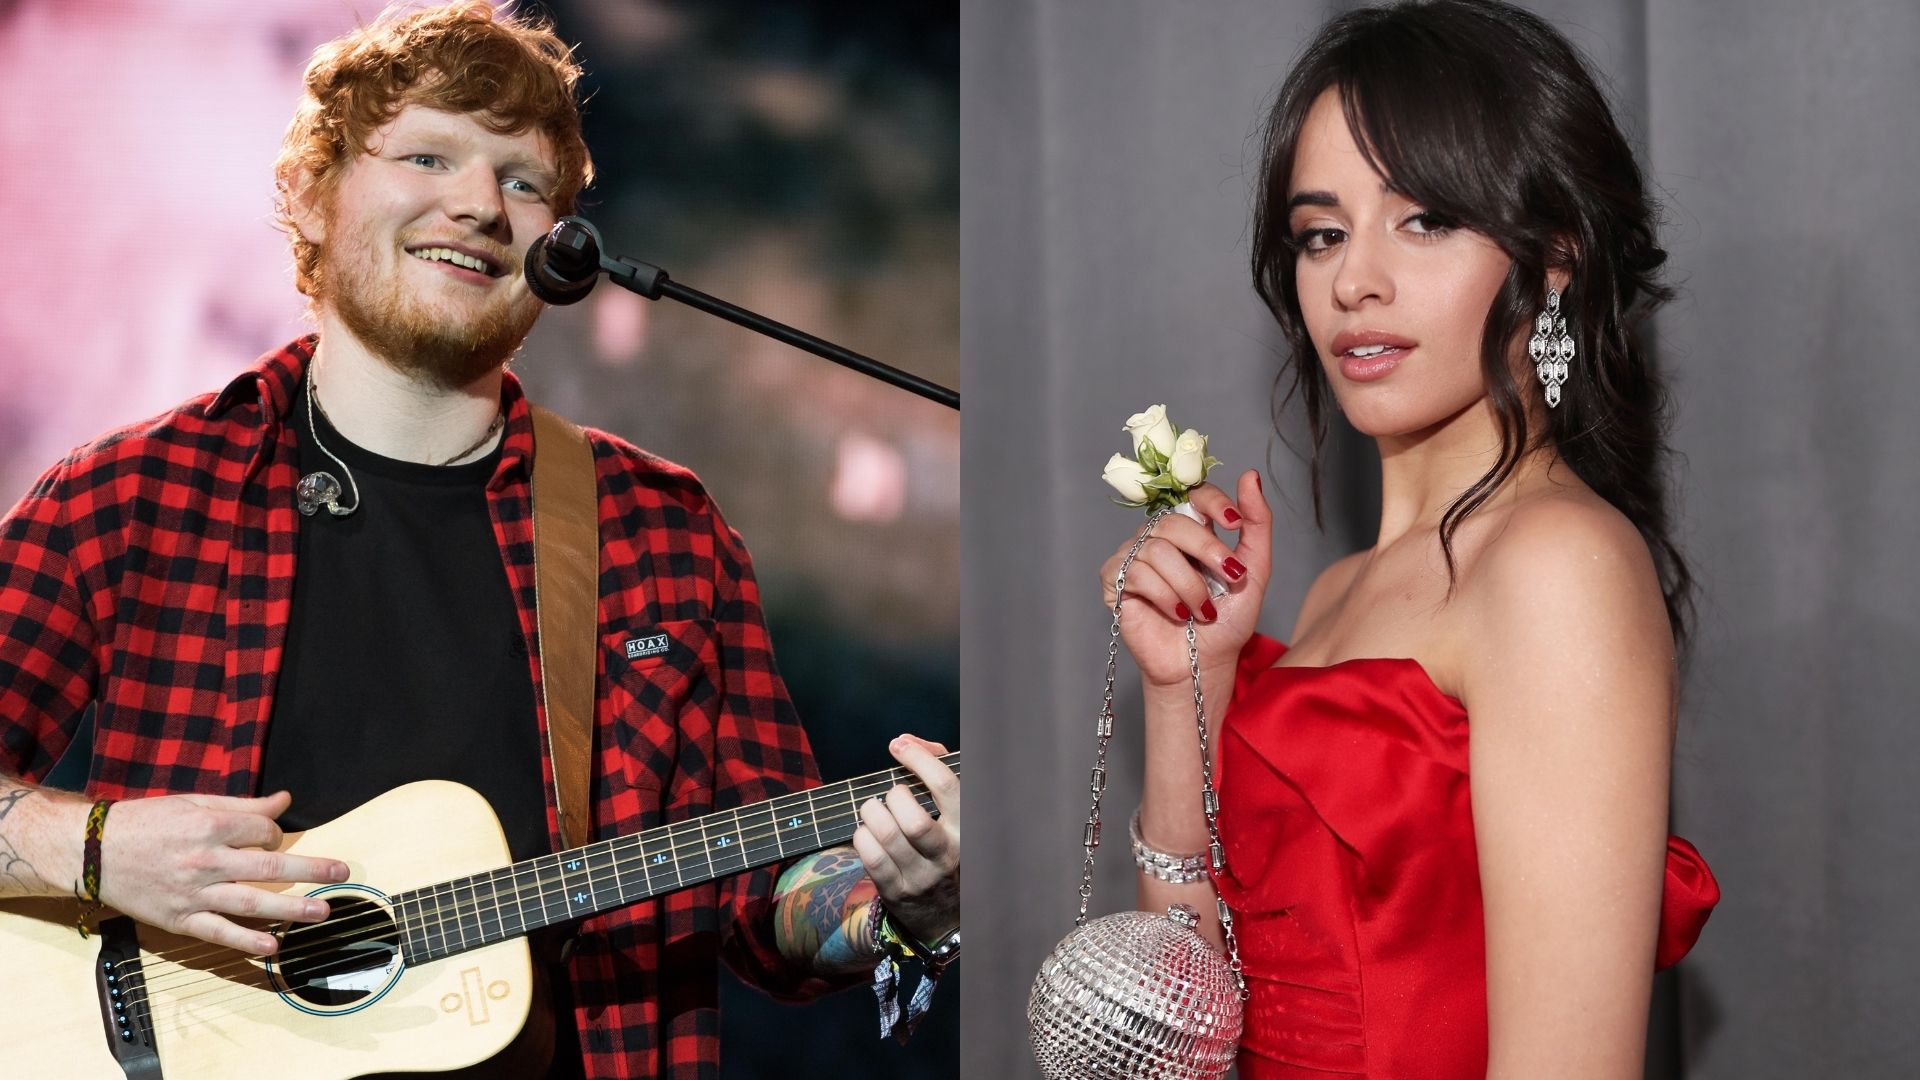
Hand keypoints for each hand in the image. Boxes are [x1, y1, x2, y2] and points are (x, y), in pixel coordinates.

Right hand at [99, 790, 348, 955]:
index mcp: (209, 826)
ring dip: (291, 908)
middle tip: (342, 872)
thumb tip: (285, 800)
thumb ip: (243, 806)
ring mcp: (193, 893)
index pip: (264, 833)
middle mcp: (205, 861)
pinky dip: (247, 941)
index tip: (275, 839)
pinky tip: (273, 946)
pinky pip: (219, 933)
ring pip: (251, 903)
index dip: (277, 834)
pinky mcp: (178, 919)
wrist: (91, 851)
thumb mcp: (194, 802)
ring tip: (322, 911)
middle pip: (269, 867)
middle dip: (311, 869)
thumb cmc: (146, 822)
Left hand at [851, 734, 958, 945]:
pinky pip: (871, 858)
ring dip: (872, 813)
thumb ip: (936, 764)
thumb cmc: (946, 841)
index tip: (899, 747)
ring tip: (873, 809)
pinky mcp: (897, 892)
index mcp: (967, 827)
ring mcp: (922, 876)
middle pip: (914, 821)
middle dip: (894, 797)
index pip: (946, 786)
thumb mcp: (954, 806)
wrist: (948, 910)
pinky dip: (862, 836)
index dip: (919, 759)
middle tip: (892, 795)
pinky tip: (867, 832)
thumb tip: (904, 741)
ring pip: (888, 837)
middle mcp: (948, 853)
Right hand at [1097, 469, 1271, 687]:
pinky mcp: (1115, 581)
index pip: (1194, 494)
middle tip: (1229, 579)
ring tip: (1202, 612)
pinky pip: (1137, 573)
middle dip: (1207, 551)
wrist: (1203, 663)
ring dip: (1189, 585)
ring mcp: (1134, 557)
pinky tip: (1177, 614)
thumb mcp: (1253, 571)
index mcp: (1191, 529)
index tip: (1234, 523)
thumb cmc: (1226, 621)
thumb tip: (1251, 476)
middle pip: (1174, 522)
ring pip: (1157, 550)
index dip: (1213, 501)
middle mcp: (1159, 537)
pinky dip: (1164, 596)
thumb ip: (1256, 525)